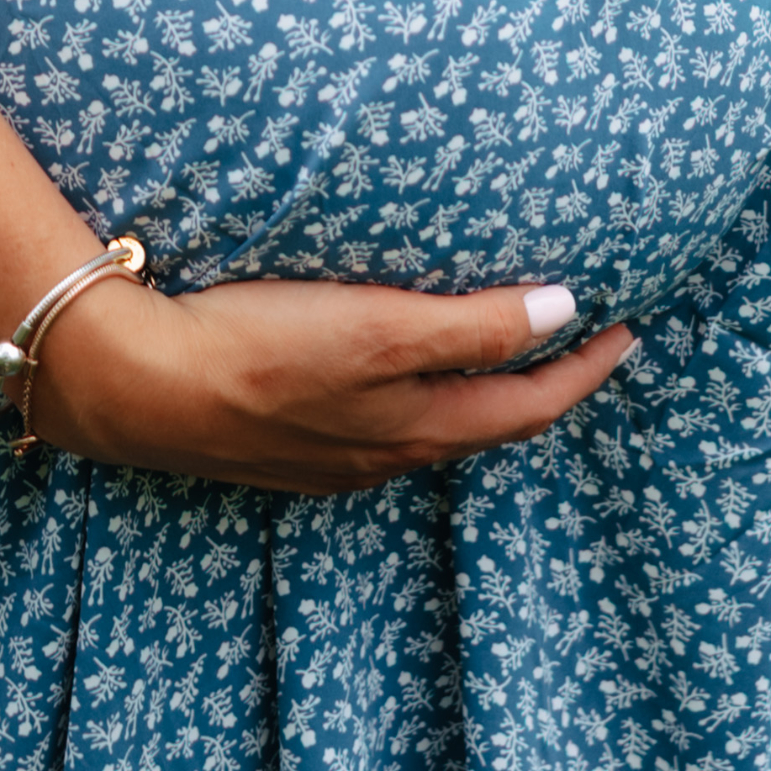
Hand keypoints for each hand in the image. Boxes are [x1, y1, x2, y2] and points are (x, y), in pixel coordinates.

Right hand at [36, 268, 635, 492]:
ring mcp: (338, 457)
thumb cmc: (261, 347)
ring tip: (506, 349)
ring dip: (484, 393)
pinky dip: (424, 397)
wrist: (142, 386)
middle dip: (546, 386)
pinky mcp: (292, 444)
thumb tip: (566, 313)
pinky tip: (399, 373)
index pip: (532, 406)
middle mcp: (388, 454)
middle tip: (584, 340)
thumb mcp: (378, 328)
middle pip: (491, 425)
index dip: (586, 371)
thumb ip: (473, 326)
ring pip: (438, 430)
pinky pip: (387, 427)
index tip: (629, 329)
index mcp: (420, 427)